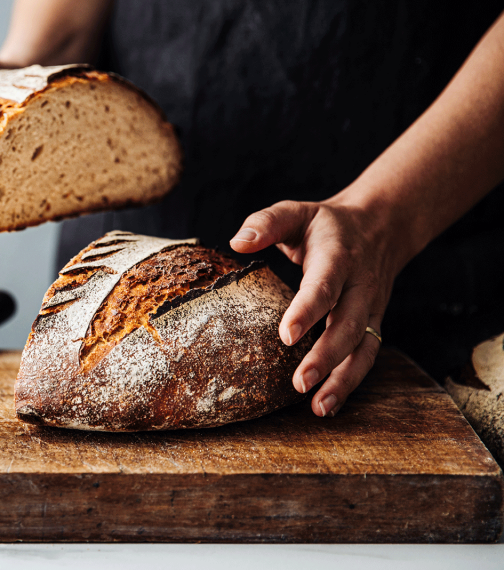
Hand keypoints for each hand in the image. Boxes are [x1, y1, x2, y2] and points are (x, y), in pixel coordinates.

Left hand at [229, 200, 405, 417]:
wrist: (382, 225)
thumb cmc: (327, 224)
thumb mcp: (297, 211)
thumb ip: (267, 223)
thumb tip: (237, 241)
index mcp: (339, 256)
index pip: (325, 285)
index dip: (308, 310)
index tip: (286, 336)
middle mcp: (360, 285)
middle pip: (348, 324)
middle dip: (326, 356)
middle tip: (299, 383)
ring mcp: (370, 308)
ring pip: (363, 348)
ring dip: (343, 380)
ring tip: (318, 407)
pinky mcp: (373, 324)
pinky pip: (366, 356)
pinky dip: (350, 383)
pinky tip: (326, 405)